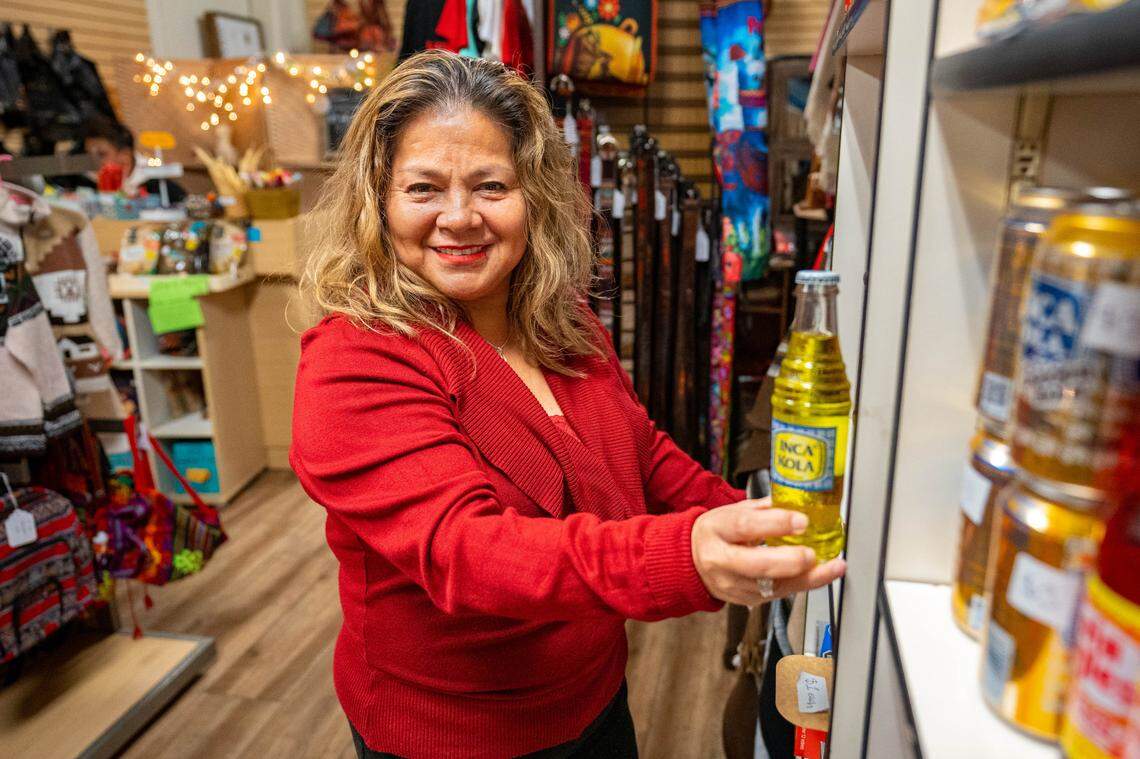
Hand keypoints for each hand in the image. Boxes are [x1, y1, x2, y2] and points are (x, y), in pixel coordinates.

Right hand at [690, 497, 846, 605]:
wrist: (692, 562)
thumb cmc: (718, 533)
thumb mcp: (732, 512)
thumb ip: (764, 508)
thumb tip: (798, 499)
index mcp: (717, 529)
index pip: (745, 527)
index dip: (775, 524)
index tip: (802, 520)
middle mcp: (721, 560)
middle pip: (756, 565)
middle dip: (789, 561)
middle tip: (813, 554)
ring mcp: (732, 584)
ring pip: (771, 586)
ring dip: (806, 579)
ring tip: (832, 568)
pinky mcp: (745, 600)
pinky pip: (777, 596)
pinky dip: (801, 585)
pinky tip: (819, 576)